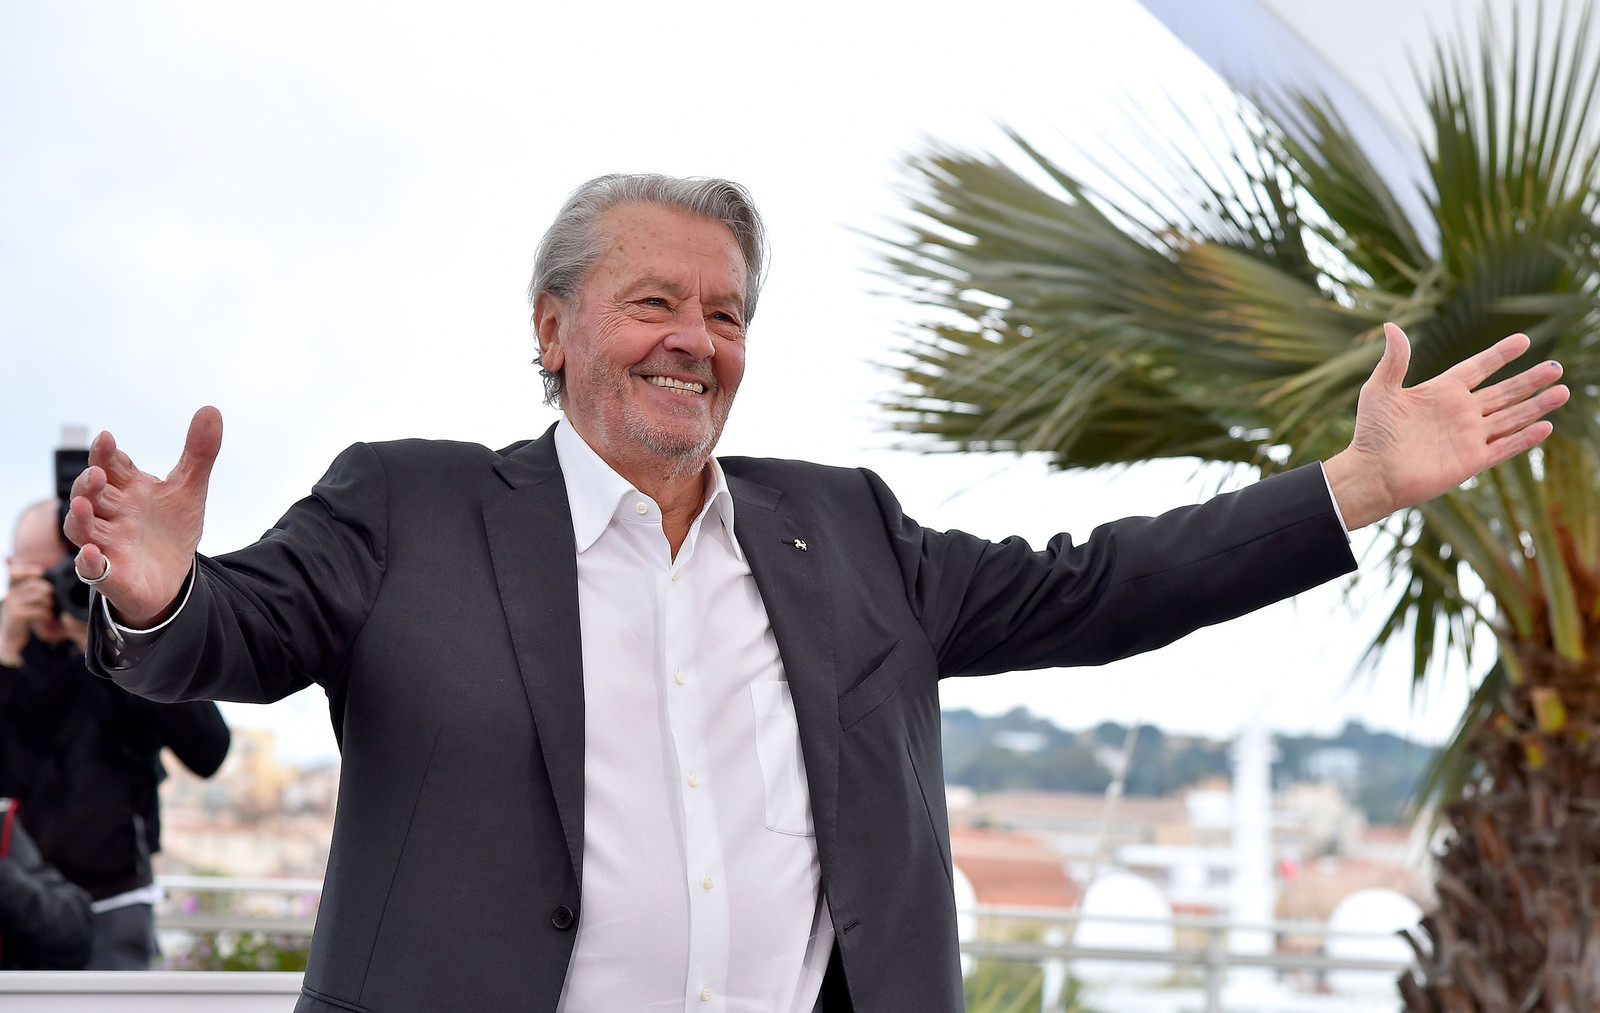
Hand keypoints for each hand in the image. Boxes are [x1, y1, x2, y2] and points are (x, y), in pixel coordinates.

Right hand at [0, 566, 49, 660]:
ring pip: (40, 597)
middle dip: (47, 592)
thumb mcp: (18, 599)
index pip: (14, 573)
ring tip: (47, 610)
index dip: (27, 570)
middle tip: (50, 601)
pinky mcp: (18, 615)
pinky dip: (46, 615)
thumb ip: (23, 585)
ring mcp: (12, 605)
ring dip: (48, 604)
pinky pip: (40, 610)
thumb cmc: (18, 617)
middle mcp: (8, 595)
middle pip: (34, 585)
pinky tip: (44, 618)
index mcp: (9, 589)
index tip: (40, 572)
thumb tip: (20, 563)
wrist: (9, 638)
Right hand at [62, 407, 222, 627]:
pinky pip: (93, 570)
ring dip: (80, 518)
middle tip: (96, 474)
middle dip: (88, 484)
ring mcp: (107, 544)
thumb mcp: (190, 488)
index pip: (109, 466)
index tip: (107, 438)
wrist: (174, 575)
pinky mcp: (111, 575)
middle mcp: (110, 514)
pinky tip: (93, 555)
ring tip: (85, 506)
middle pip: (88, 495)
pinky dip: (89, 563)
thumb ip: (199, 452)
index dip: (104, 453)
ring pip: (81, 529)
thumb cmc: (172, 527)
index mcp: (126, 489)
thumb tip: (211, 409)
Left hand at [1324, 323, 1568, 528]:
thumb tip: (1391, 326)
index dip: (1499, 355)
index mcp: (1441, 392)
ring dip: (1537, 406)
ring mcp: (1468, 437)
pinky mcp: (1472, 461)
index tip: (1523, 340)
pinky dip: (1525, 438)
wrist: (1372, 474)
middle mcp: (1460, 412)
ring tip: (1563, 392)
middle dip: (1531, 380)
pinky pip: (1504, 447)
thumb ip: (1394, 360)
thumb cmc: (1371, 432)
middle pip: (1504, 392)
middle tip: (1557, 367)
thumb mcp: (1380, 390)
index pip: (1478, 368)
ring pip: (1511, 417)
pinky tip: (1546, 427)